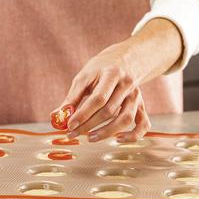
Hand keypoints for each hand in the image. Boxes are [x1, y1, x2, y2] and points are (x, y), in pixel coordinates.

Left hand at [56, 18, 181, 141]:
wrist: (126, 59)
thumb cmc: (99, 70)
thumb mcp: (84, 78)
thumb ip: (71, 98)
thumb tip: (55, 117)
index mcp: (111, 74)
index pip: (97, 98)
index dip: (83, 114)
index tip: (69, 125)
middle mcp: (127, 85)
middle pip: (109, 111)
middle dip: (89, 125)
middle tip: (73, 134)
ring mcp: (136, 96)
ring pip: (126, 119)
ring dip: (107, 132)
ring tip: (90, 138)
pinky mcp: (142, 105)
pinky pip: (143, 124)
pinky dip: (133, 135)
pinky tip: (118, 139)